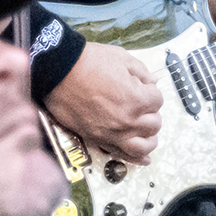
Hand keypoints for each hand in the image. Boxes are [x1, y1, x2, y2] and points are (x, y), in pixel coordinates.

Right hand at [45, 39, 162, 162]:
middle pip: (153, 124)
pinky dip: (136, 158)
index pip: (157, 100)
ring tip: (145, 132)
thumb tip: (153, 82)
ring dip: (148, 138)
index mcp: (137, 98)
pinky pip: (123, 155)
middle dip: (150, 112)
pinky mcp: (99, 139)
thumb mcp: (120, 57)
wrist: (58, 72)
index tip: (142, 88)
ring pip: (144, 145)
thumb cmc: (89, 62)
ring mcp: (114, 133)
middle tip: (141, 105)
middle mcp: (128, 120)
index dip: (150, 92)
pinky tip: (144, 158)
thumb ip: (141, 71)